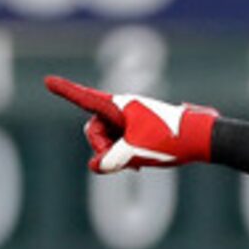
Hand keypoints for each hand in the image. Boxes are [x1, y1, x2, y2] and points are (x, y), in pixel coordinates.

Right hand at [43, 75, 216, 173]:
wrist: (200, 139)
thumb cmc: (169, 140)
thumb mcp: (136, 153)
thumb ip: (111, 160)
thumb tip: (96, 166)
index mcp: (119, 106)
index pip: (85, 99)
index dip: (65, 91)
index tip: (47, 81)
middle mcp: (123, 109)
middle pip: (95, 130)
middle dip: (103, 148)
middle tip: (124, 162)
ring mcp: (132, 120)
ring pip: (109, 140)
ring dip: (117, 155)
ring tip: (138, 163)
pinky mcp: (141, 130)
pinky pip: (122, 144)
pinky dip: (126, 156)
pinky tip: (140, 165)